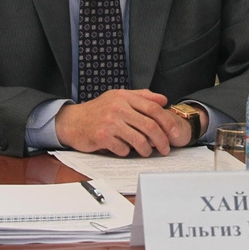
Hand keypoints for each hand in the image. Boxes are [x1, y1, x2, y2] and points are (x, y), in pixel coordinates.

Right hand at [55, 89, 191, 156]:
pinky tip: (125, 150)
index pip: (153, 108)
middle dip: (161, 140)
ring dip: (147, 150)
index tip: (174, 133)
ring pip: (138, 140)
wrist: (74, 121)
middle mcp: (117, 107)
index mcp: (124, 96)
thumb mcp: (119, 97)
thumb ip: (142, 96)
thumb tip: (163, 100)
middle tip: (166, 148)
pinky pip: (123, 149)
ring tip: (148, 152)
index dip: (167, 122)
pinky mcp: (102, 137)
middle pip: (149, 126)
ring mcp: (109, 122)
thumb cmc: (99, 110)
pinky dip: (127, 152)